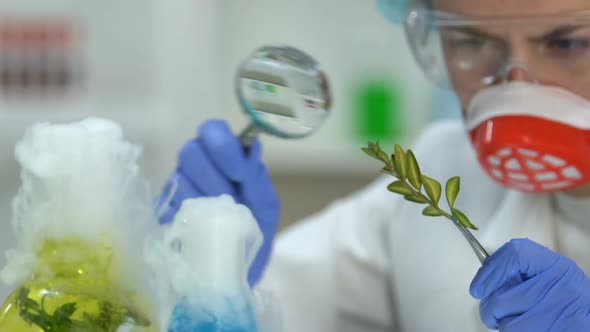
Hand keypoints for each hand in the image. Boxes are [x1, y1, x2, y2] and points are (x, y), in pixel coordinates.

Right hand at [157, 119, 280, 285]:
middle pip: (191, 151)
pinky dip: (185, 217)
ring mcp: (176, 191)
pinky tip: (198, 231)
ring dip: (202, 198)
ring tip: (218, 221)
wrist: (233, 275)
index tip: (238, 173)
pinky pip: (165, 205)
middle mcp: (196, 170)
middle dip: (214, 175)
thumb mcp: (265, 210)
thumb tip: (253, 146)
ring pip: (178, 177)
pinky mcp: (160, 215)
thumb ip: (258, 180)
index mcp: (223, 161)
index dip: (223, 145)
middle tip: (229, 199)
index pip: (212, 131)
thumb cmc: (251, 237)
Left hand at [470, 238, 589, 330]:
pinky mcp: (565, 330)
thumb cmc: (562, 296)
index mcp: (554, 264)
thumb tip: (482, 281)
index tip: (477, 289)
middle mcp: (561, 284)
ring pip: (509, 325)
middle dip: (489, 309)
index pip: (516, 254)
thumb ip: (518, 271)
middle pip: (502, 298)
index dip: (490, 272)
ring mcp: (562, 311)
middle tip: (490, 312)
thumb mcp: (546, 274)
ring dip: (504, 326)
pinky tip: (527, 329)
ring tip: (512, 322)